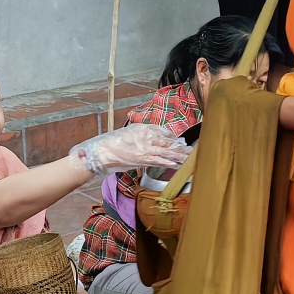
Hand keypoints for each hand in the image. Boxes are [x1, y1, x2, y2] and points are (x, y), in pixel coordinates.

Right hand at [72, 123, 187, 174]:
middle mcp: (147, 136)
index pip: (163, 132)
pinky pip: (159, 161)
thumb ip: (144, 134)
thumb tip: (156, 138)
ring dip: (179, 155)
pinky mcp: (143, 159)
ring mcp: (146, 148)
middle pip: (168, 142)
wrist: (104, 151)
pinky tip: (177, 165)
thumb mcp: (130, 132)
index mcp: (144, 128)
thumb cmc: (114, 142)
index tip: (180, 142)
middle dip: (180, 147)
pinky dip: (169, 163)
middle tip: (190, 150)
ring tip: (188, 158)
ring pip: (167, 151)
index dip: (173, 138)